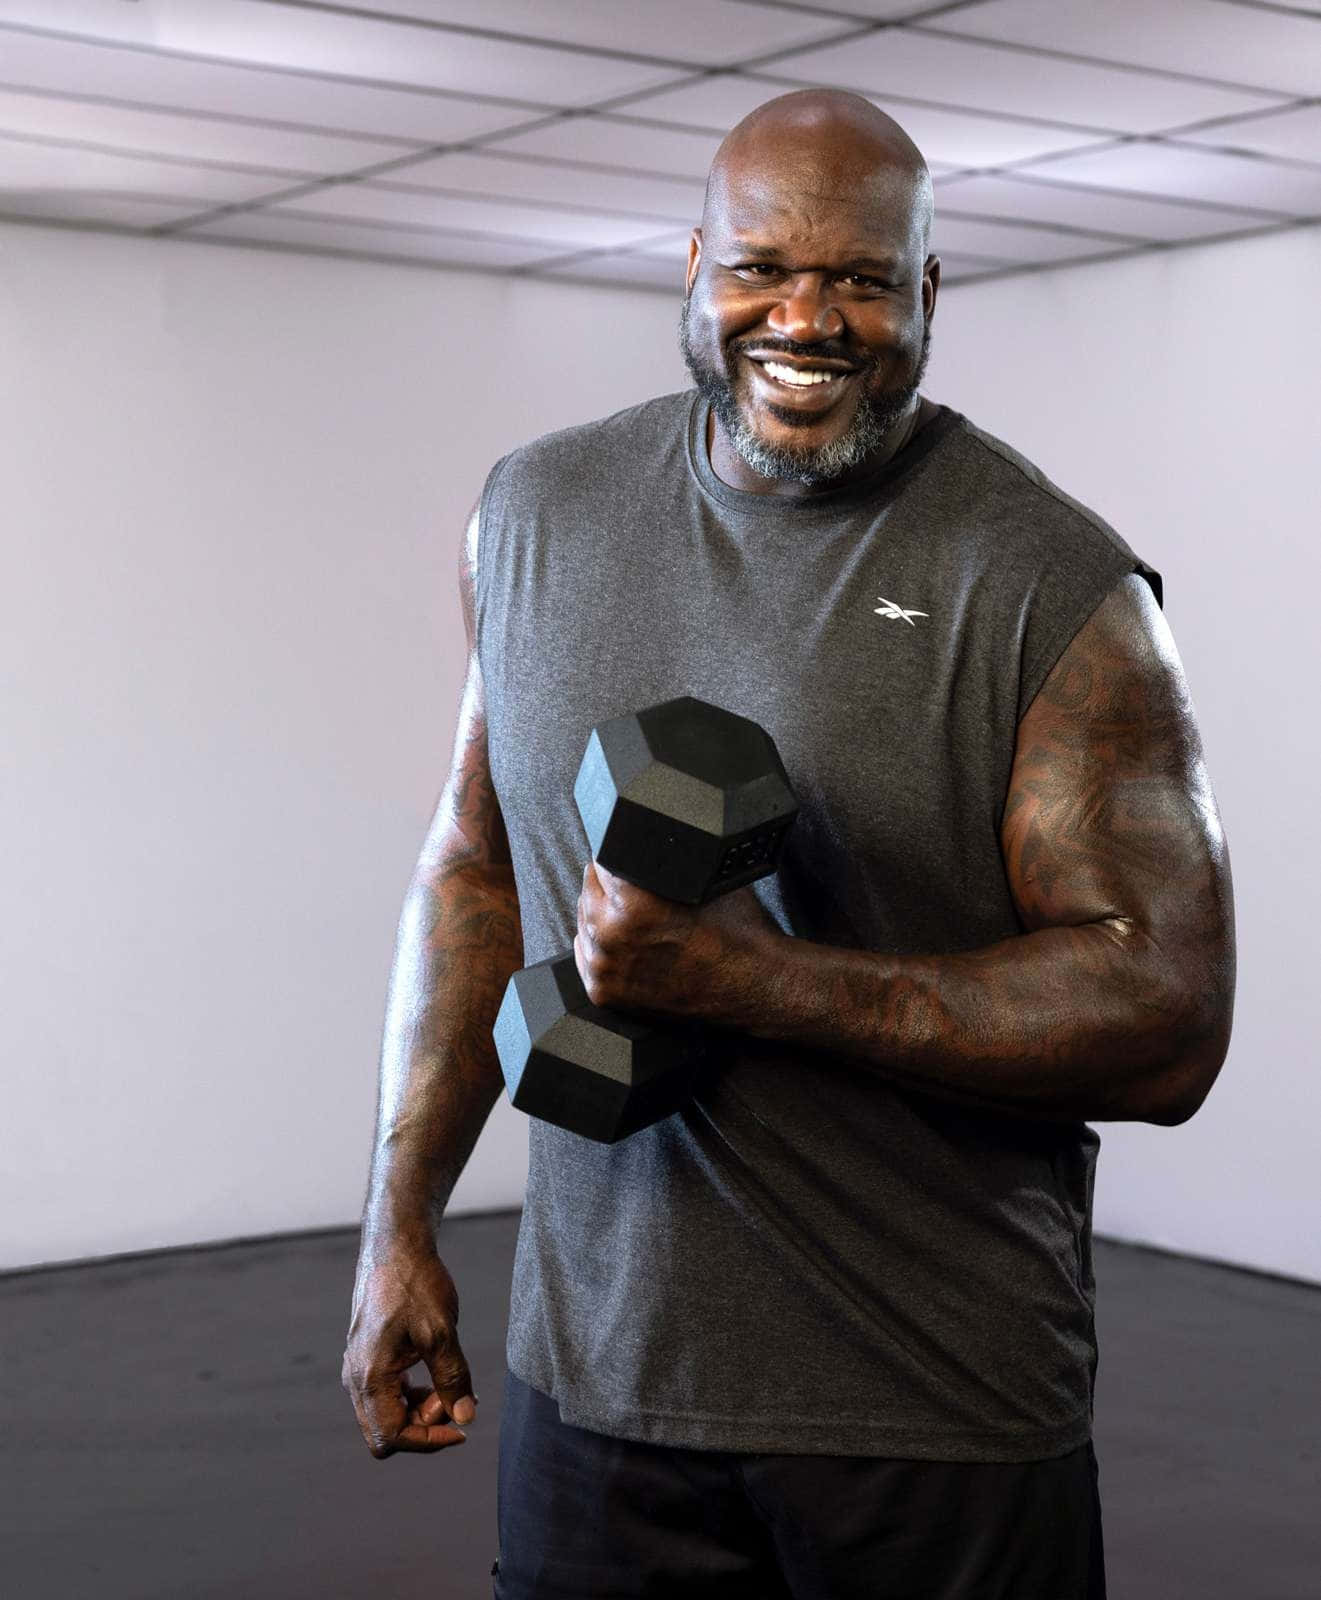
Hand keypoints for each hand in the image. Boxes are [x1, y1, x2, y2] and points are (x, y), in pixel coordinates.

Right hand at [342, 1238, 477, 1457]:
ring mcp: (358, 1366)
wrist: (395, 1245)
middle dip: (424, 1424)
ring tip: (451, 1384)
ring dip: (420, 1408)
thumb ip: (452, 1378)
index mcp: (369, 1375)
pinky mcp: (367, 1355)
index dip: (429, 1440)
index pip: (392, 1436)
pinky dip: (412, 1393)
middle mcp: (356, 1377)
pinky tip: (436, 1373)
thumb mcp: (441, 1332)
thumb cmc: (414, 1283)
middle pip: (386, 1431)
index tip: (462, 1429)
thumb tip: (465, 1418)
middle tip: (456, 1397)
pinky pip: (386, 1392)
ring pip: (386, 1412)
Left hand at [573, 861, 783, 1024]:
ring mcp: (605, 968)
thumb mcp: (703, 875)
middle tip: (637, 889)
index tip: (631, 861)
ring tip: (636, 917)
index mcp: (632, 903)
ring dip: (603, 914)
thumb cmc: (737, 931)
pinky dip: (600, 945)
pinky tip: (626, 941)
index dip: (620, 856)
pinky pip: (586, 954)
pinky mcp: (605, 992)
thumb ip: (662, 858)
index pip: (603, 859)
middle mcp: (612, 935)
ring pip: (585, 921)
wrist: (755, 984)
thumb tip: (637, 841)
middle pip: (589, 888)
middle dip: (610, 884)